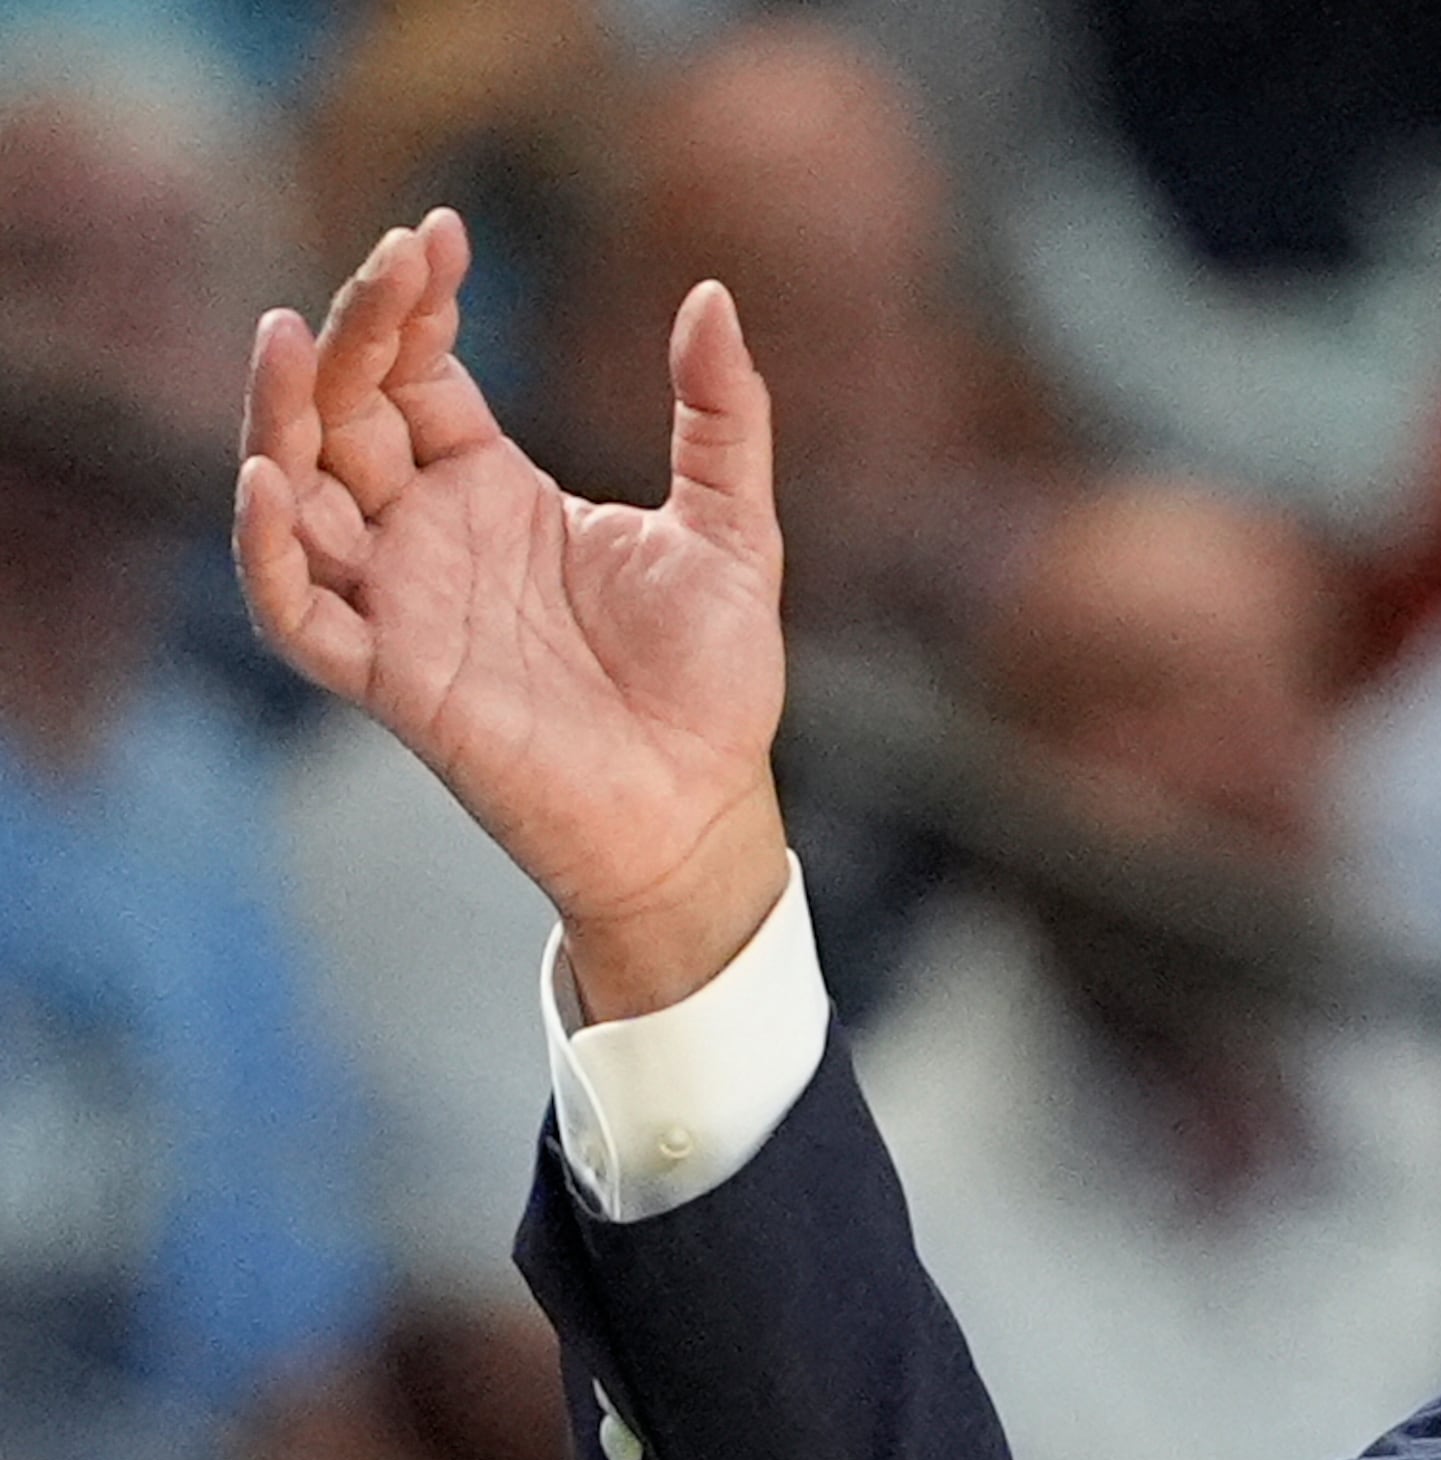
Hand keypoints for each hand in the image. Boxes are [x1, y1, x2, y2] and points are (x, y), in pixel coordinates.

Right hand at [236, 208, 791, 1017]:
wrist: (704, 806)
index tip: (437, 233)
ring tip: (290, 338)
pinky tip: (274, 478)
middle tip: (387, 263)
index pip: (416, 375)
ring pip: (298, 495)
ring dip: (280, 416)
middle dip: (352, 335)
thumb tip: (711, 296)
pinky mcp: (391, 679)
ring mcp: (401, 603)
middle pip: (347, 413)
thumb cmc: (712, 679)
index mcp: (493, 490)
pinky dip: (271, 548)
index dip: (412, 305)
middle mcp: (430, 537)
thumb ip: (721, 415)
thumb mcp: (731, 527)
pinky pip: (298, 609)